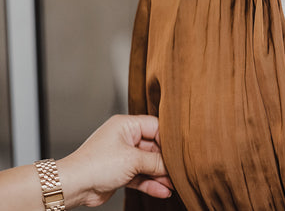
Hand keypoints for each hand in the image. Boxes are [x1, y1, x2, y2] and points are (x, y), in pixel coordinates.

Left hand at [57, 114, 173, 207]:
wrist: (73, 186)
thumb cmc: (95, 165)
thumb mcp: (133, 160)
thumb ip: (156, 162)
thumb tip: (172, 165)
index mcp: (126, 125)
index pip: (156, 127)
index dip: (168, 140)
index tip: (180, 152)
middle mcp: (125, 138)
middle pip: (154, 147)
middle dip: (165, 161)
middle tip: (178, 170)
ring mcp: (123, 156)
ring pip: (148, 164)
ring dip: (160, 175)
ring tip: (174, 184)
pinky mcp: (121, 172)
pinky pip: (141, 175)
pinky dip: (151, 183)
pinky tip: (163, 191)